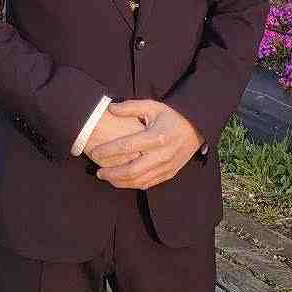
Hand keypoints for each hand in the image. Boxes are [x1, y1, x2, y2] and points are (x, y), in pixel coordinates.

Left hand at [88, 99, 204, 190]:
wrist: (196, 128)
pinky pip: (148, 184)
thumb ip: (131, 107)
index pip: (126, 146)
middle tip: (98, 171)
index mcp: (156, 137)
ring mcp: (166, 166)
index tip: (95, 152)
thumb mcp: (153, 106)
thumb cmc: (172, 116)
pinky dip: (132, 184)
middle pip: (131, 170)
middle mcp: (162, 154)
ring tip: (107, 177)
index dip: (108, 151)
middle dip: (111, 173)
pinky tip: (122, 180)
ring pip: (138, 181)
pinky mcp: (169, 173)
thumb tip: (110, 108)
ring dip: (120, 182)